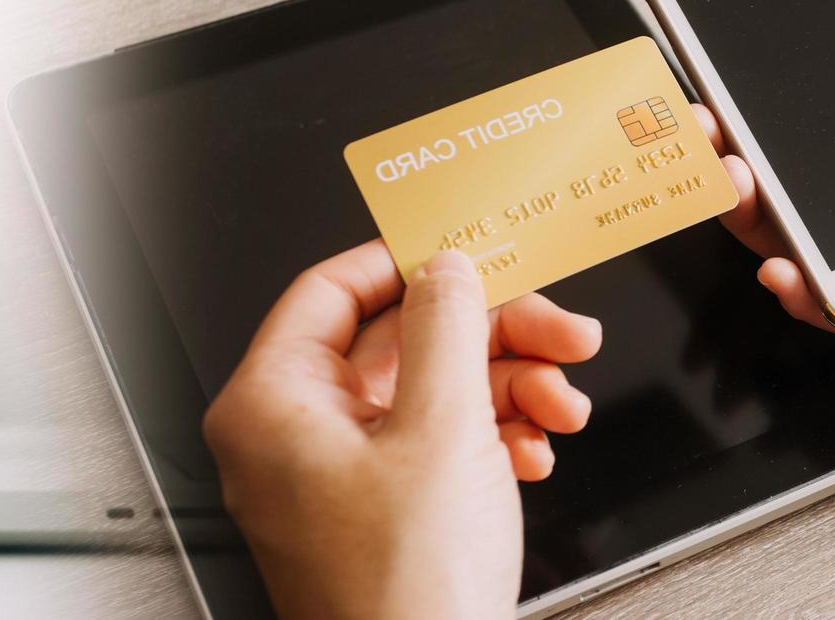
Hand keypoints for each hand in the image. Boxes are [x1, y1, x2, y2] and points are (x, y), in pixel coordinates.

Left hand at [202, 244, 603, 619]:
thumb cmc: (404, 595)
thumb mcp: (441, 431)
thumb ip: (447, 328)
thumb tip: (447, 268)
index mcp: (270, 404)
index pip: (330, 291)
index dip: (407, 262)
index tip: (472, 249)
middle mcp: (290, 438)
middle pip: (398, 342)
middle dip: (493, 337)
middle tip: (562, 331)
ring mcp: (334, 480)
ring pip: (428, 394)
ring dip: (509, 389)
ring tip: (563, 405)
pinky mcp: (377, 516)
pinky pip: (433, 447)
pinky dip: (491, 440)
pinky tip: (535, 449)